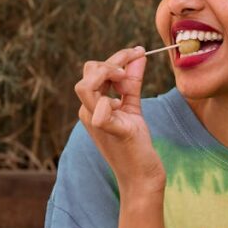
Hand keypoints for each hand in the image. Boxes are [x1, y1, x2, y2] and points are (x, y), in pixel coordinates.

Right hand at [75, 46, 165, 194]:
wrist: (142, 176)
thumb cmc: (135, 144)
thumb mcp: (133, 106)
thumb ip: (132, 81)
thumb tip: (139, 54)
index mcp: (92, 105)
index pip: (93, 70)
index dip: (115, 58)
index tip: (137, 52)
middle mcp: (89, 112)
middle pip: (87, 72)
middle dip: (112, 62)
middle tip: (134, 64)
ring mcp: (96, 122)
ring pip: (85, 86)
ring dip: (108, 74)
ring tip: (126, 79)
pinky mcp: (110, 132)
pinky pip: (100, 113)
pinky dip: (110, 102)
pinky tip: (122, 104)